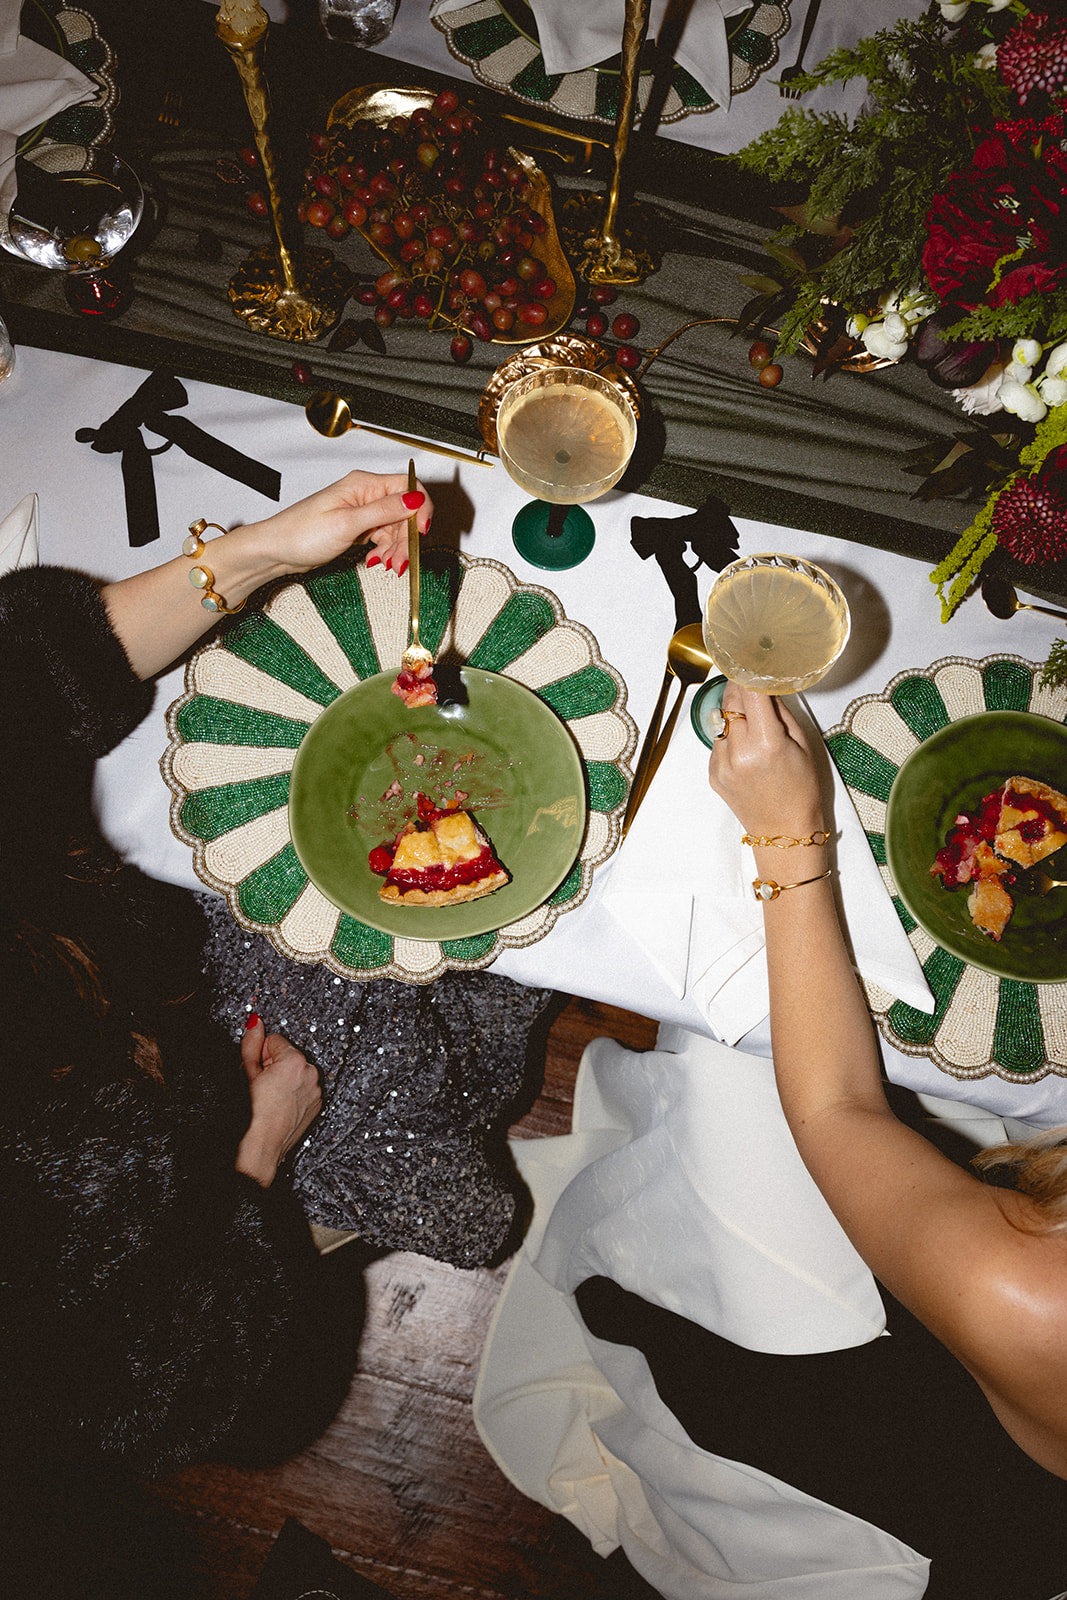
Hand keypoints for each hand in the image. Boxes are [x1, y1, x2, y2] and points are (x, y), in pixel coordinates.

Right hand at [235, 1017, 321, 1186]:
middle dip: (274, 1065)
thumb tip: (255, 1022)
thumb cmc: (253, 1113)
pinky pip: (304, 1087)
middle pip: (288, 1054)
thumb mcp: (247, 1073)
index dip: (262, 1055)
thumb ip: (252, 1043)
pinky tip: (282, 1105)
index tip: (259, 1072)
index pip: (274, 1039)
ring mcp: (316, 1089)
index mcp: (295, 1060)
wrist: (262, 1147)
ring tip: (272, 1098)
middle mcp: (311, 1072)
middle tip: (263, 1086)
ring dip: (285, 1079)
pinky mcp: (317, 1102)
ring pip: (297, 1071)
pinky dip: (294, 1092)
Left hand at [249, 467, 432, 577]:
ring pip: (397, 528)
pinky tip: (378, 561)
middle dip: (408, 538)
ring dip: (398, 549)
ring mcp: (362, 511)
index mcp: (363, 484)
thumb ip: (384, 511)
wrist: (277, 550)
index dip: (421, 510)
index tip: (421, 533)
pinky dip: (386, 551)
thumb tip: (414, 499)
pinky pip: (384, 537)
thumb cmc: (301, 533)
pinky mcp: (358, 527)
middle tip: (401, 560)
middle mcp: (365, 494)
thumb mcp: (347, 523)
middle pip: (406, 512)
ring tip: (388, 565)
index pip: (408, 487)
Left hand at [705, 685, 825, 838]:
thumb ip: (780, 711)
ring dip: (735, 714)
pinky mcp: (712, 773)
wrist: (784, 832)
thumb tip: (766, 685)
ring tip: (756, 729)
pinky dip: (730, 738)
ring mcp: (721, 764)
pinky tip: (748, 752)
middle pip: (730, 700)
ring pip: (722, 719)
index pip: (750, 691)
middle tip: (749, 678)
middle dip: (739, 686)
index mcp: (766, 743)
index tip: (752, 656)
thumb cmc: (801, 792)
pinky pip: (718, 741)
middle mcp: (739, 752)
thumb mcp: (802, 745)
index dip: (750, 670)